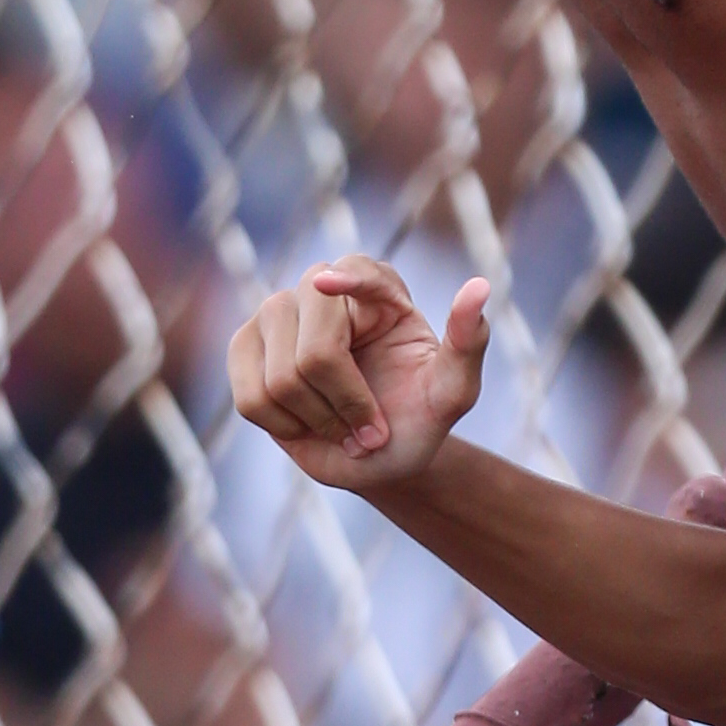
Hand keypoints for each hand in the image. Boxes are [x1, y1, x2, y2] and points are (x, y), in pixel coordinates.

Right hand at [227, 256, 490, 486]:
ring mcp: (276, 315)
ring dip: (319, 420)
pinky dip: (284, 426)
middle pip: (317, 350)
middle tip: (371, 429)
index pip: (356, 270)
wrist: (380, 456)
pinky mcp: (245, 347)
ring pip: (280, 378)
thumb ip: (468, 343)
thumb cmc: (420, 416)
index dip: (346, 280)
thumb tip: (481, 286)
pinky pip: (250, 396)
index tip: (331, 284)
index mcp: (377, 286)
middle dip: (347, 404)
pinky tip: (306, 423)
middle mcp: (320, 289)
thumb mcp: (453, 390)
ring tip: (344, 427)